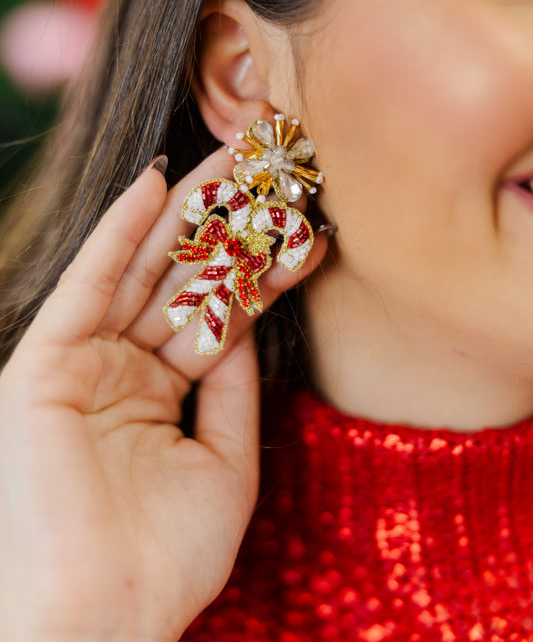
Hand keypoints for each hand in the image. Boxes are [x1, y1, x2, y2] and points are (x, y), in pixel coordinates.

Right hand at [0, 150, 326, 641]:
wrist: (107, 613)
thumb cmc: (168, 554)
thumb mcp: (225, 460)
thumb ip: (232, 387)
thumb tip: (243, 322)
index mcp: (157, 395)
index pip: (215, 316)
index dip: (259, 271)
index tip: (302, 225)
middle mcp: (118, 370)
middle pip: (179, 282)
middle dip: (224, 225)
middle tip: (268, 168)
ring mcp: (80, 363)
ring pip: (141, 272)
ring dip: (183, 213)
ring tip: (228, 156)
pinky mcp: (43, 364)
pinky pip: (87, 285)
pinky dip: (118, 232)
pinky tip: (154, 181)